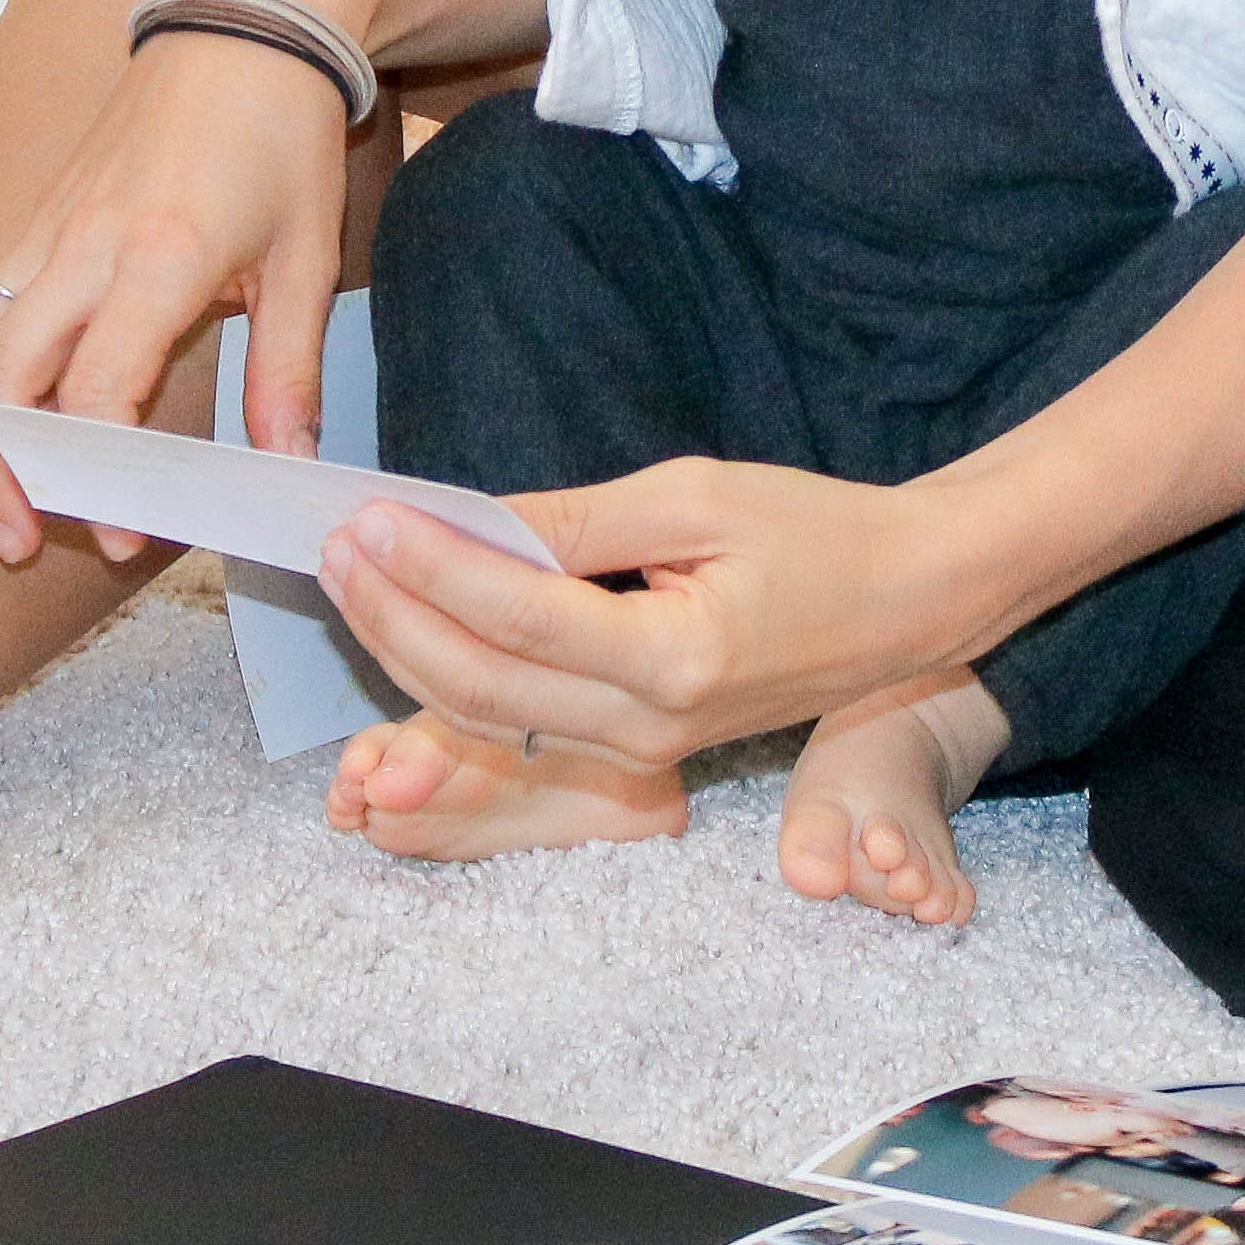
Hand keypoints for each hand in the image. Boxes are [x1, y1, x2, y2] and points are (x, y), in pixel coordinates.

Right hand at [0, 16, 357, 562]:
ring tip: (0, 497)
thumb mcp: (309, 259)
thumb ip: (289, 373)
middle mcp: (84, 245)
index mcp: (159, 256)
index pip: (97, 390)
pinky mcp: (34, 218)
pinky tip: (1, 420)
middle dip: (0, 470)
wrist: (245, 29)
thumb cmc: (282, 140)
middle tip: (24, 540)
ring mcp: (47, 228)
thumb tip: (286, 470)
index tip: (125, 536)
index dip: (102, 476)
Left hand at [313, 453, 1010, 768]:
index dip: (431, 566)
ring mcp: (645, 748)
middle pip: (483, 682)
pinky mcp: (638, 748)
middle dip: (394, 615)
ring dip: (408, 649)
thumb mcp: (700, 496)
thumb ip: (579, 520)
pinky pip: (525, 721)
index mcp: (680, 657)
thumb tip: (471, 521)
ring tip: (353, 577)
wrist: (908, 603)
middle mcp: (655, 722)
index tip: (367, 516)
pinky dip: (455, 673)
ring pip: (490, 714)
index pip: (519, 614)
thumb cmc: (819, 533)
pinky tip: (413, 618)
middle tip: (336, 546)